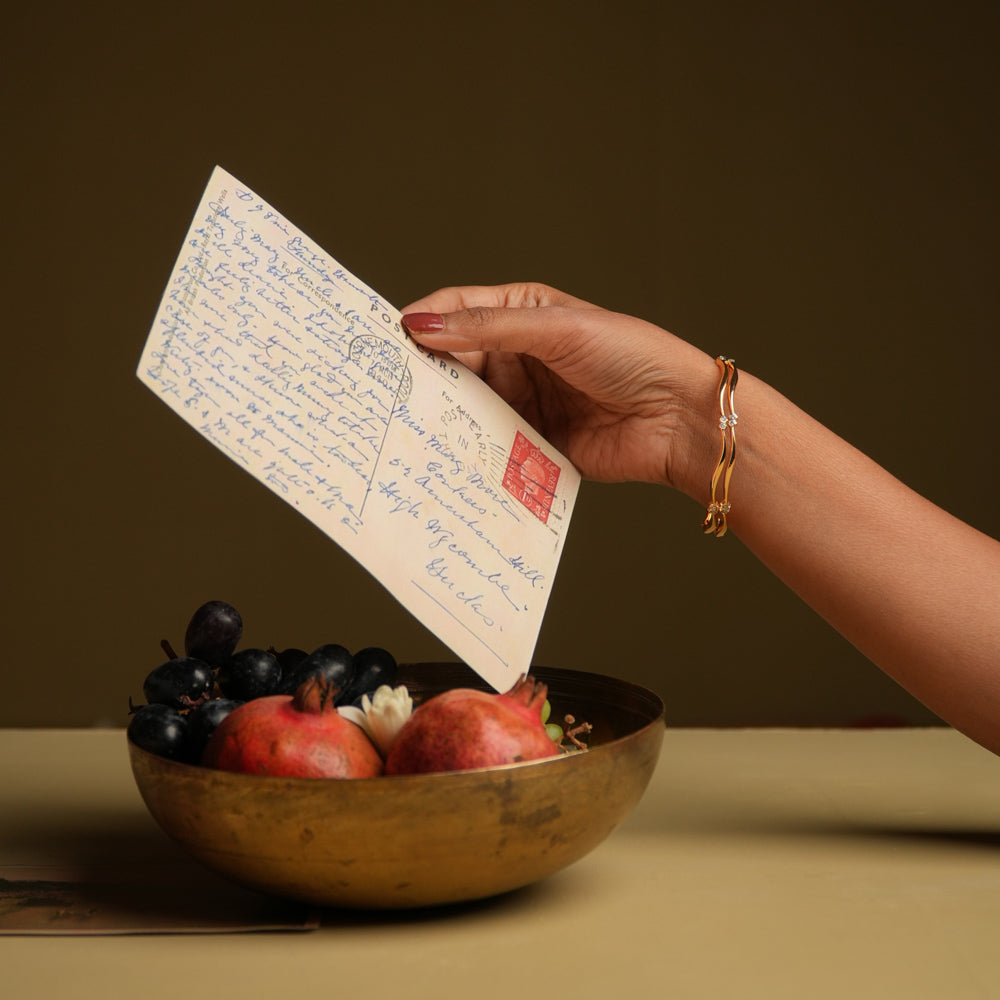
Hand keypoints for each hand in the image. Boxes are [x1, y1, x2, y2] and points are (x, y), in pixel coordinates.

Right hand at [401, 282, 715, 487]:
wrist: (676, 419)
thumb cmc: (629, 355)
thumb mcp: (556, 329)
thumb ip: (487, 329)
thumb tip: (422, 326)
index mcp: (522, 315)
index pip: (458, 312)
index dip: (423, 322)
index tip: (388, 338)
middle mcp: (517, 357)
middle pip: (455, 363)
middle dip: (425, 375)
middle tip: (388, 388)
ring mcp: (523, 401)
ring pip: (466, 406)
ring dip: (443, 414)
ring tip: (409, 422)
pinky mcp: (531, 443)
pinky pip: (489, 445)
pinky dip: (469, 449)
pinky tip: (447, 453)